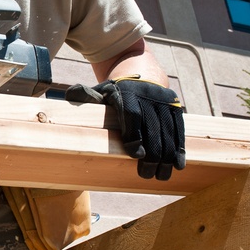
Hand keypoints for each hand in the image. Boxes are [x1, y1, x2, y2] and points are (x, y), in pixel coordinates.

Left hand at [65, 77, 184, 180]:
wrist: (141, 73)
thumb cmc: (116, 91)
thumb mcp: (100, 90)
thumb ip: (86, 95)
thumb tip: (70, 94)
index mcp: (126, 92)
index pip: (132, 114)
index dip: (134, 135)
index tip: (136, 156)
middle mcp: (147, 95)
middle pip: (152, 127)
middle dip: (152, 154)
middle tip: (147, 175)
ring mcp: (163, 101)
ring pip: (168, 131)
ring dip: (167, 156)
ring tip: (161, 175)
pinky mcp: (175, 107)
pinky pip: (179, 129)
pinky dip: (179, 148)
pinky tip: (178, 164)